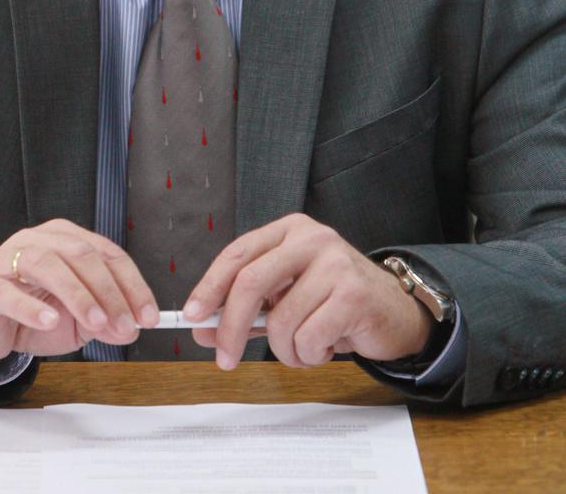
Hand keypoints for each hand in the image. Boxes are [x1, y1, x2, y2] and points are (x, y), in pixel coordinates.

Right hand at [0, 219, 158, 367]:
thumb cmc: (32, 312)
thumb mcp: (76, 321)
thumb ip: (102, 322)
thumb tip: (129, 329)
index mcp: (66, 239)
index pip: (107, 254)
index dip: (132, 284)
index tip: (148, 315)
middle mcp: (39, 240)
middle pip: (80, 254)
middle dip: (108, 291)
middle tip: (123, 324)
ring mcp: (8, 259)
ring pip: (47, 264)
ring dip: (77, 294)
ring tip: (95, 321)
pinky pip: (7, 291)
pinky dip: (30, 306)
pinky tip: (48, 321)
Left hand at [184, 213, 432, 369]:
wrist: (395, 311)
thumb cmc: (335, 302)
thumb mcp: (287, 297)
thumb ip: (248, 309)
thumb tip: (202, 327)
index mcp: (290, 230)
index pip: (238, 254)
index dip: (210, 286)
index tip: (192, 316)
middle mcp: (312, 238)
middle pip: (251, 282)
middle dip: (231, 327)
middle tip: (224, 358)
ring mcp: (335, 263)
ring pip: (282, 321)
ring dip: (286, 351)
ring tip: (304, 348)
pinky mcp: (353, 293)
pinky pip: (309, 338)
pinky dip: (310, 355)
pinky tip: (326, 346)